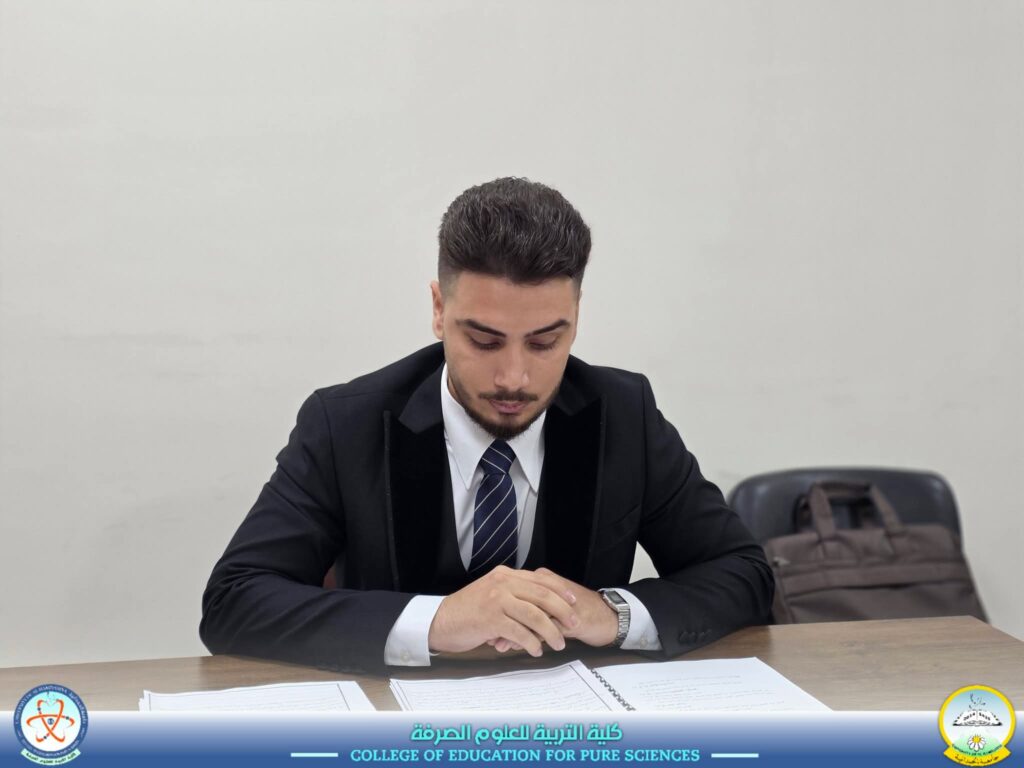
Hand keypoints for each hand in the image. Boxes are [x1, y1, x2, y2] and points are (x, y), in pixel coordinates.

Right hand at [428, 565, 579, 657]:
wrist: (441, 620)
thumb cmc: (468, 611)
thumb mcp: (492, 593)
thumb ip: (513, 594)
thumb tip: (542, 605)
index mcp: (505, 575)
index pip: (540, 580)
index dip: (560, 591)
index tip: (574, 602)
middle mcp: (503, 583)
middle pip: (543, 596)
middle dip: (563, 611)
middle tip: (574, 624)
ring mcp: (497, 600)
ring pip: (535, 615)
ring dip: (550, 632)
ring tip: (558, 643)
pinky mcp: (491, 619)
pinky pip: (520, 632)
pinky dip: (532, 643)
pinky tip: (536, 650)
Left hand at [491, 568, 618, 651]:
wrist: (609, 617)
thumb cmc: (578, 613)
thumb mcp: (550, 611)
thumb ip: (529, 613)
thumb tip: (503, 626)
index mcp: (542, 579)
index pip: (514, 595)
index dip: (500, 612)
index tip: (487, 628)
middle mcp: (548, 585)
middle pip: (519, 604)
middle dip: (503, 623)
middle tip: (490, 639)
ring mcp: (558, 599)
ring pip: (529, 615)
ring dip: (514, 632)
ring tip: (501, 646)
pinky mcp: (569, 615)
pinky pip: (546, 626)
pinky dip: (532, 638)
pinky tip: (523, 647)